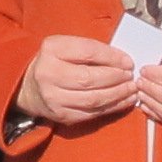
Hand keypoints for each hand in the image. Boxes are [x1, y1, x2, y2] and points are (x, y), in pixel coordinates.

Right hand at [15, 35, 140, 129]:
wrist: (29, 87)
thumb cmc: (55, 62)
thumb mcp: (66, 46)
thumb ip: (90, 49)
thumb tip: (123, 61)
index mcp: (52, 49)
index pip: (88, 52)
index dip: (112, 57)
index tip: (128, 61)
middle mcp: (49, 74)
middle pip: (90, 78)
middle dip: (116, 77)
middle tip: (131, 76)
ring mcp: (54, 98)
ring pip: (93, 99)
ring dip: (118, 94)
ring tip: (132, 89)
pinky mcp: (61, 115)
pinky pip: (92, 113)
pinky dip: (112, 107)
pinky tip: (124, 101)